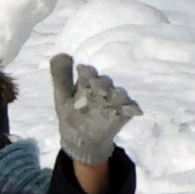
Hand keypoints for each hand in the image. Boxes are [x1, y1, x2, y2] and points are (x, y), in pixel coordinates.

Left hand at [50, 53, 137, 176]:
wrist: (82, 140)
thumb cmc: (71, 114)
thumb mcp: (62, 97)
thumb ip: (60, 76)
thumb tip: (61, 53)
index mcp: (86, 82)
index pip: (87, 72)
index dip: (86, 71)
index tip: (82, 71)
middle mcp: (102, 88)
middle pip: (105, 82)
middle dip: (101, 84)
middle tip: (97, 88)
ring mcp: (114, 101)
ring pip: (119, 94)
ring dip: (117, 95)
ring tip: (112, 99)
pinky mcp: (124, 113)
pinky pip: (131, 109)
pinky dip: (132, 109)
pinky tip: (134, 110)